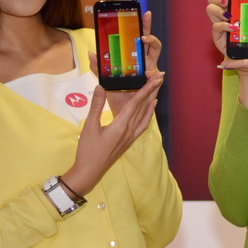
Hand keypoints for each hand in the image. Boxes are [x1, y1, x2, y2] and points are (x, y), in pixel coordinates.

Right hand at [62, 72, 162, 196]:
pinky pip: (143, 124)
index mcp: (121, 125)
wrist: (90, 171)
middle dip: (152, 91)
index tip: (155, 78)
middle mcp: (130, 130)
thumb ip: (96, 106)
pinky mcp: (129, 140)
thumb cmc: (88, 150)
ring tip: (157, 88)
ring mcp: (131, 136)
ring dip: (151, 100)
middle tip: (160, 77)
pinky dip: (148, 113)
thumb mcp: (89, 127)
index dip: (146, 89)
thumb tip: (101, 87)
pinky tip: (151, 107)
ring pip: (144, 114)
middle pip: (143, 106)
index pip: (136, 103)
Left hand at [101, 11, 161, 116]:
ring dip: (152, 43)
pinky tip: (149, 74)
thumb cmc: (117, 95)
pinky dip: (154, 74)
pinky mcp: (154, 82)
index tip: (138, 11)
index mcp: (134, 58)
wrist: (124, 113)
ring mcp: (151, 70)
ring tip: (145, 40)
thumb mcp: (105, 80)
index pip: (137, 38)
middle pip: (149, 40)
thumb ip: (98, 67)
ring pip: (156, 51)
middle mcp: (144, 62)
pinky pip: (157, 75)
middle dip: (148, 27)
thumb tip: (90, 53)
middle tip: (144, 17)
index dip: (140, 25)